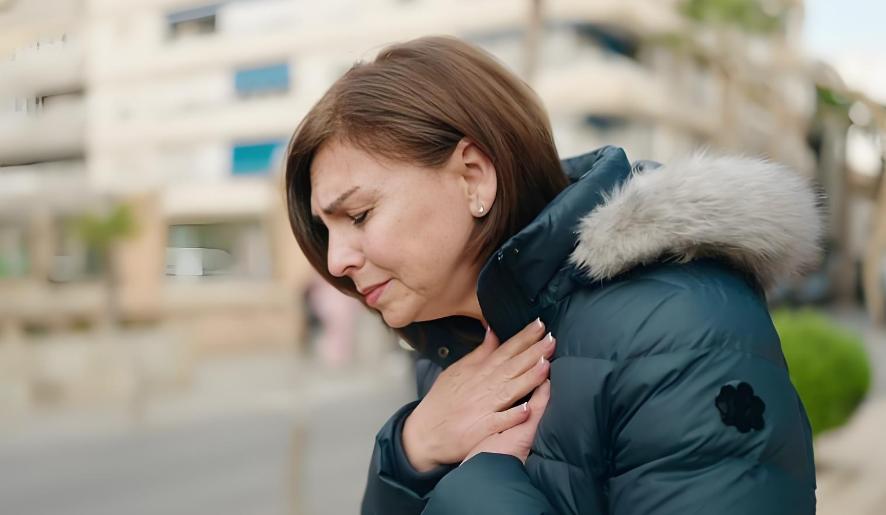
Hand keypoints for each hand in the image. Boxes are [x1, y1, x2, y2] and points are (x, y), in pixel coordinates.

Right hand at [402, 319, 555, 471]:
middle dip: (533, 352)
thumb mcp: (458, 370)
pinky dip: (513, 415)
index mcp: (479, 370)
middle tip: (552, 339)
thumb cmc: (443, 400)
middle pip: (512, 366)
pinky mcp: (482, 429)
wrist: (424, 433)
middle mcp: (484, 386)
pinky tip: (528, 408)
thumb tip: (493, 332)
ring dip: (528, 378)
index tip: (541, 325)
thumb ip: (479, 353)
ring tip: (546, 365)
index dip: (524, 338)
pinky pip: (501, 421)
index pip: (505, 350)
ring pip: (511, 390)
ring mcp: (484, 408)